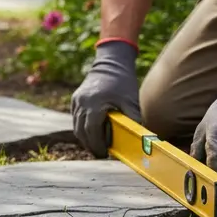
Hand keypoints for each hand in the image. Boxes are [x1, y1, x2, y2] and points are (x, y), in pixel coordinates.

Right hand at [70, 41, 141, 157]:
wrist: (111, 62)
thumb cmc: (123, 82)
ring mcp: (77, 100)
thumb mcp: (131, 101)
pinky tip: (94, 132)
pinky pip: (76, 119)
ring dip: (86, 138)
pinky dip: (83, 128)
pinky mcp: (76, 99)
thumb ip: (133, 120)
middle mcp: (82, 102)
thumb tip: (141, 140)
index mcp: (95, 103)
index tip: (104, 154)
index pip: (92, 131)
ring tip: (98, 145)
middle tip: (101, 153)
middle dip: (90, 145)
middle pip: (81, 131)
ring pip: (77, 127)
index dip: (97, 145)